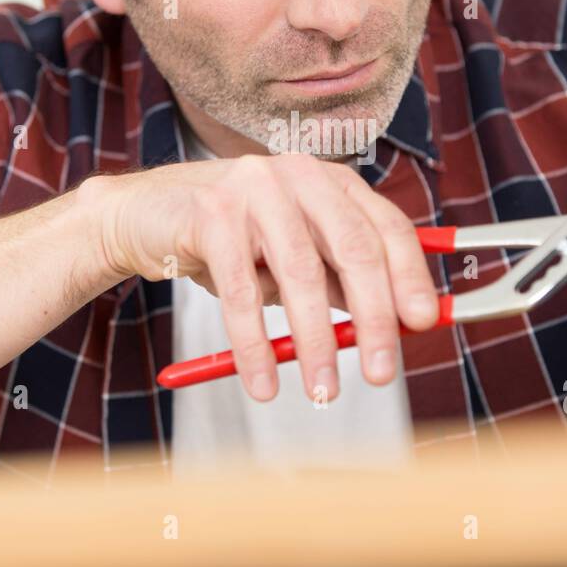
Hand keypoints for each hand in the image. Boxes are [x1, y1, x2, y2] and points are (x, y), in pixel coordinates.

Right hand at [93, 153, 441, 402]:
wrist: (142, 217)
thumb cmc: (226, 240)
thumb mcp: (292, 254)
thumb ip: (339, 279)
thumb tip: (394, 322)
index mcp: (328, 182)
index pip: (386, 226)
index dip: (410, 275)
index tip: (424, 322)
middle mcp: (297, 175)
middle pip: (353, 249)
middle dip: (373, 317)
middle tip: (381, 372)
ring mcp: (253, 188)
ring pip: (299, 274)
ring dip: (315, 342)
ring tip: (323, 391)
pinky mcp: (210, 214)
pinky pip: (242, 292)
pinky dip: (255, 345)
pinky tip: (263, 381)